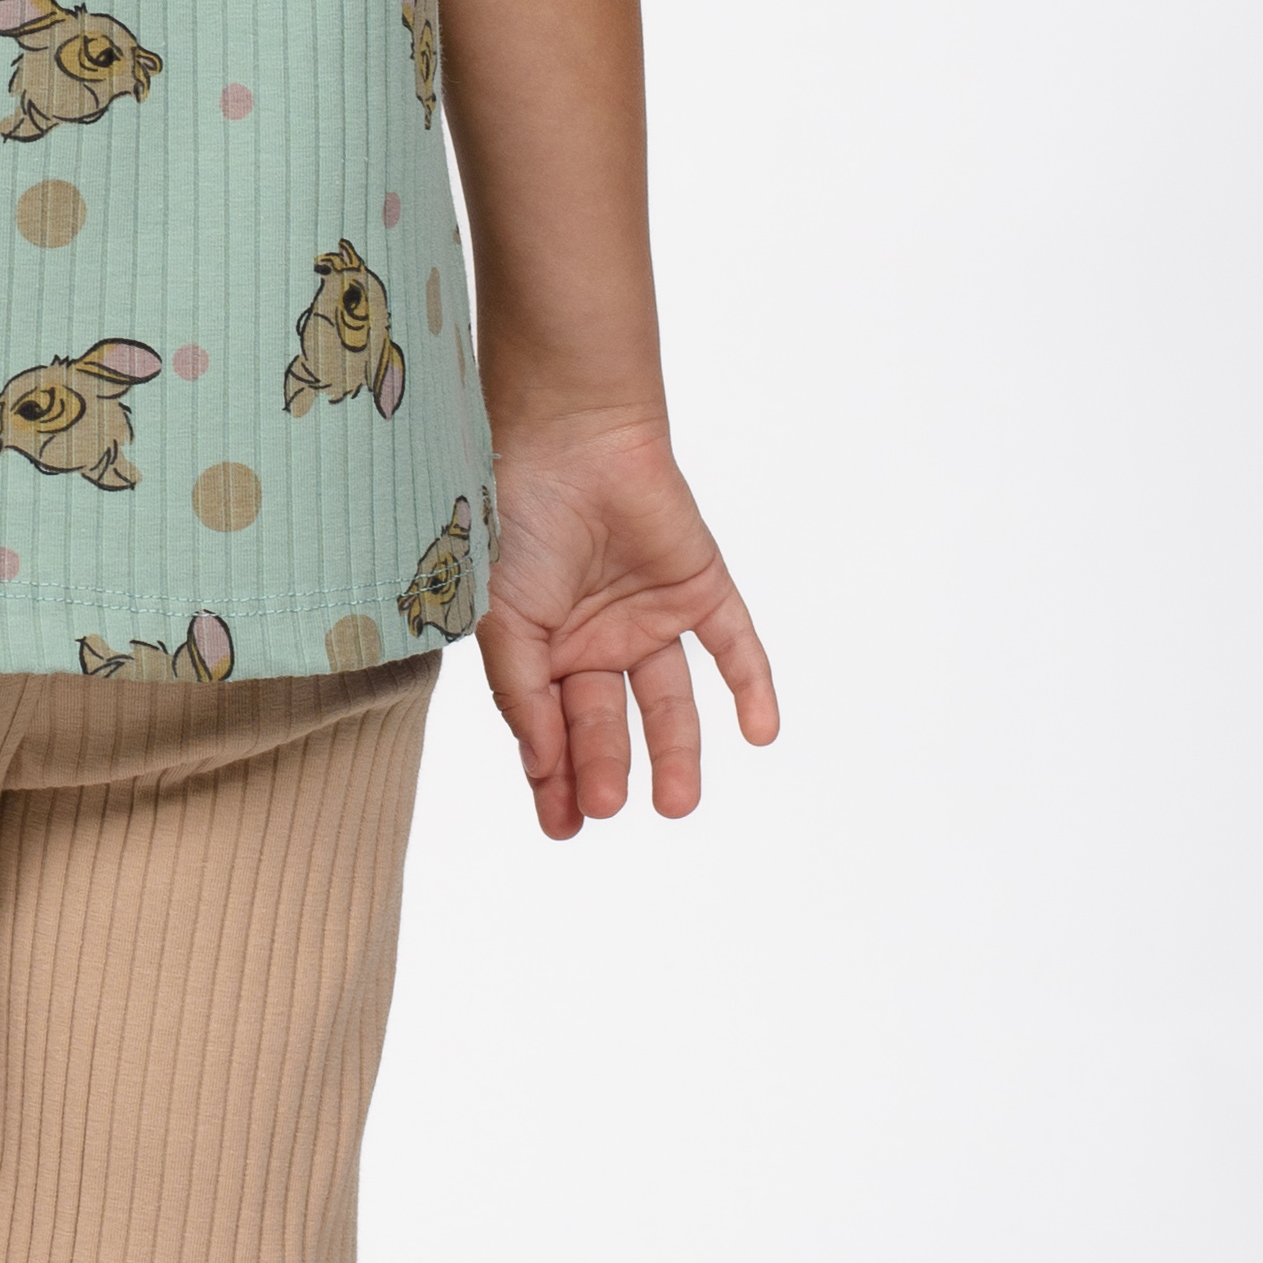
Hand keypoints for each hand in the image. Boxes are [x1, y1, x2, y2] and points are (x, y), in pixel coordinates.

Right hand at [475, 417, 778, 837]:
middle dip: (606, 766)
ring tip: (677, 804)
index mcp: (545, 650)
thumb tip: (543, 766)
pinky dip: (751, 686)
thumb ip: (522, 693)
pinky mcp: (701, 588)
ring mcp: (652, 617)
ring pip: (672, 701)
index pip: (555, 732)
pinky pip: (734, 646)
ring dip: (678, 752)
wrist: (568, 437)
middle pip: (609, 723)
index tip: (564, 826)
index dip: (557, 779)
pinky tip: (762, 731)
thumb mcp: (501, 618)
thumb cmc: (514, 517)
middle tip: (606, 806)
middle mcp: (599, 641)